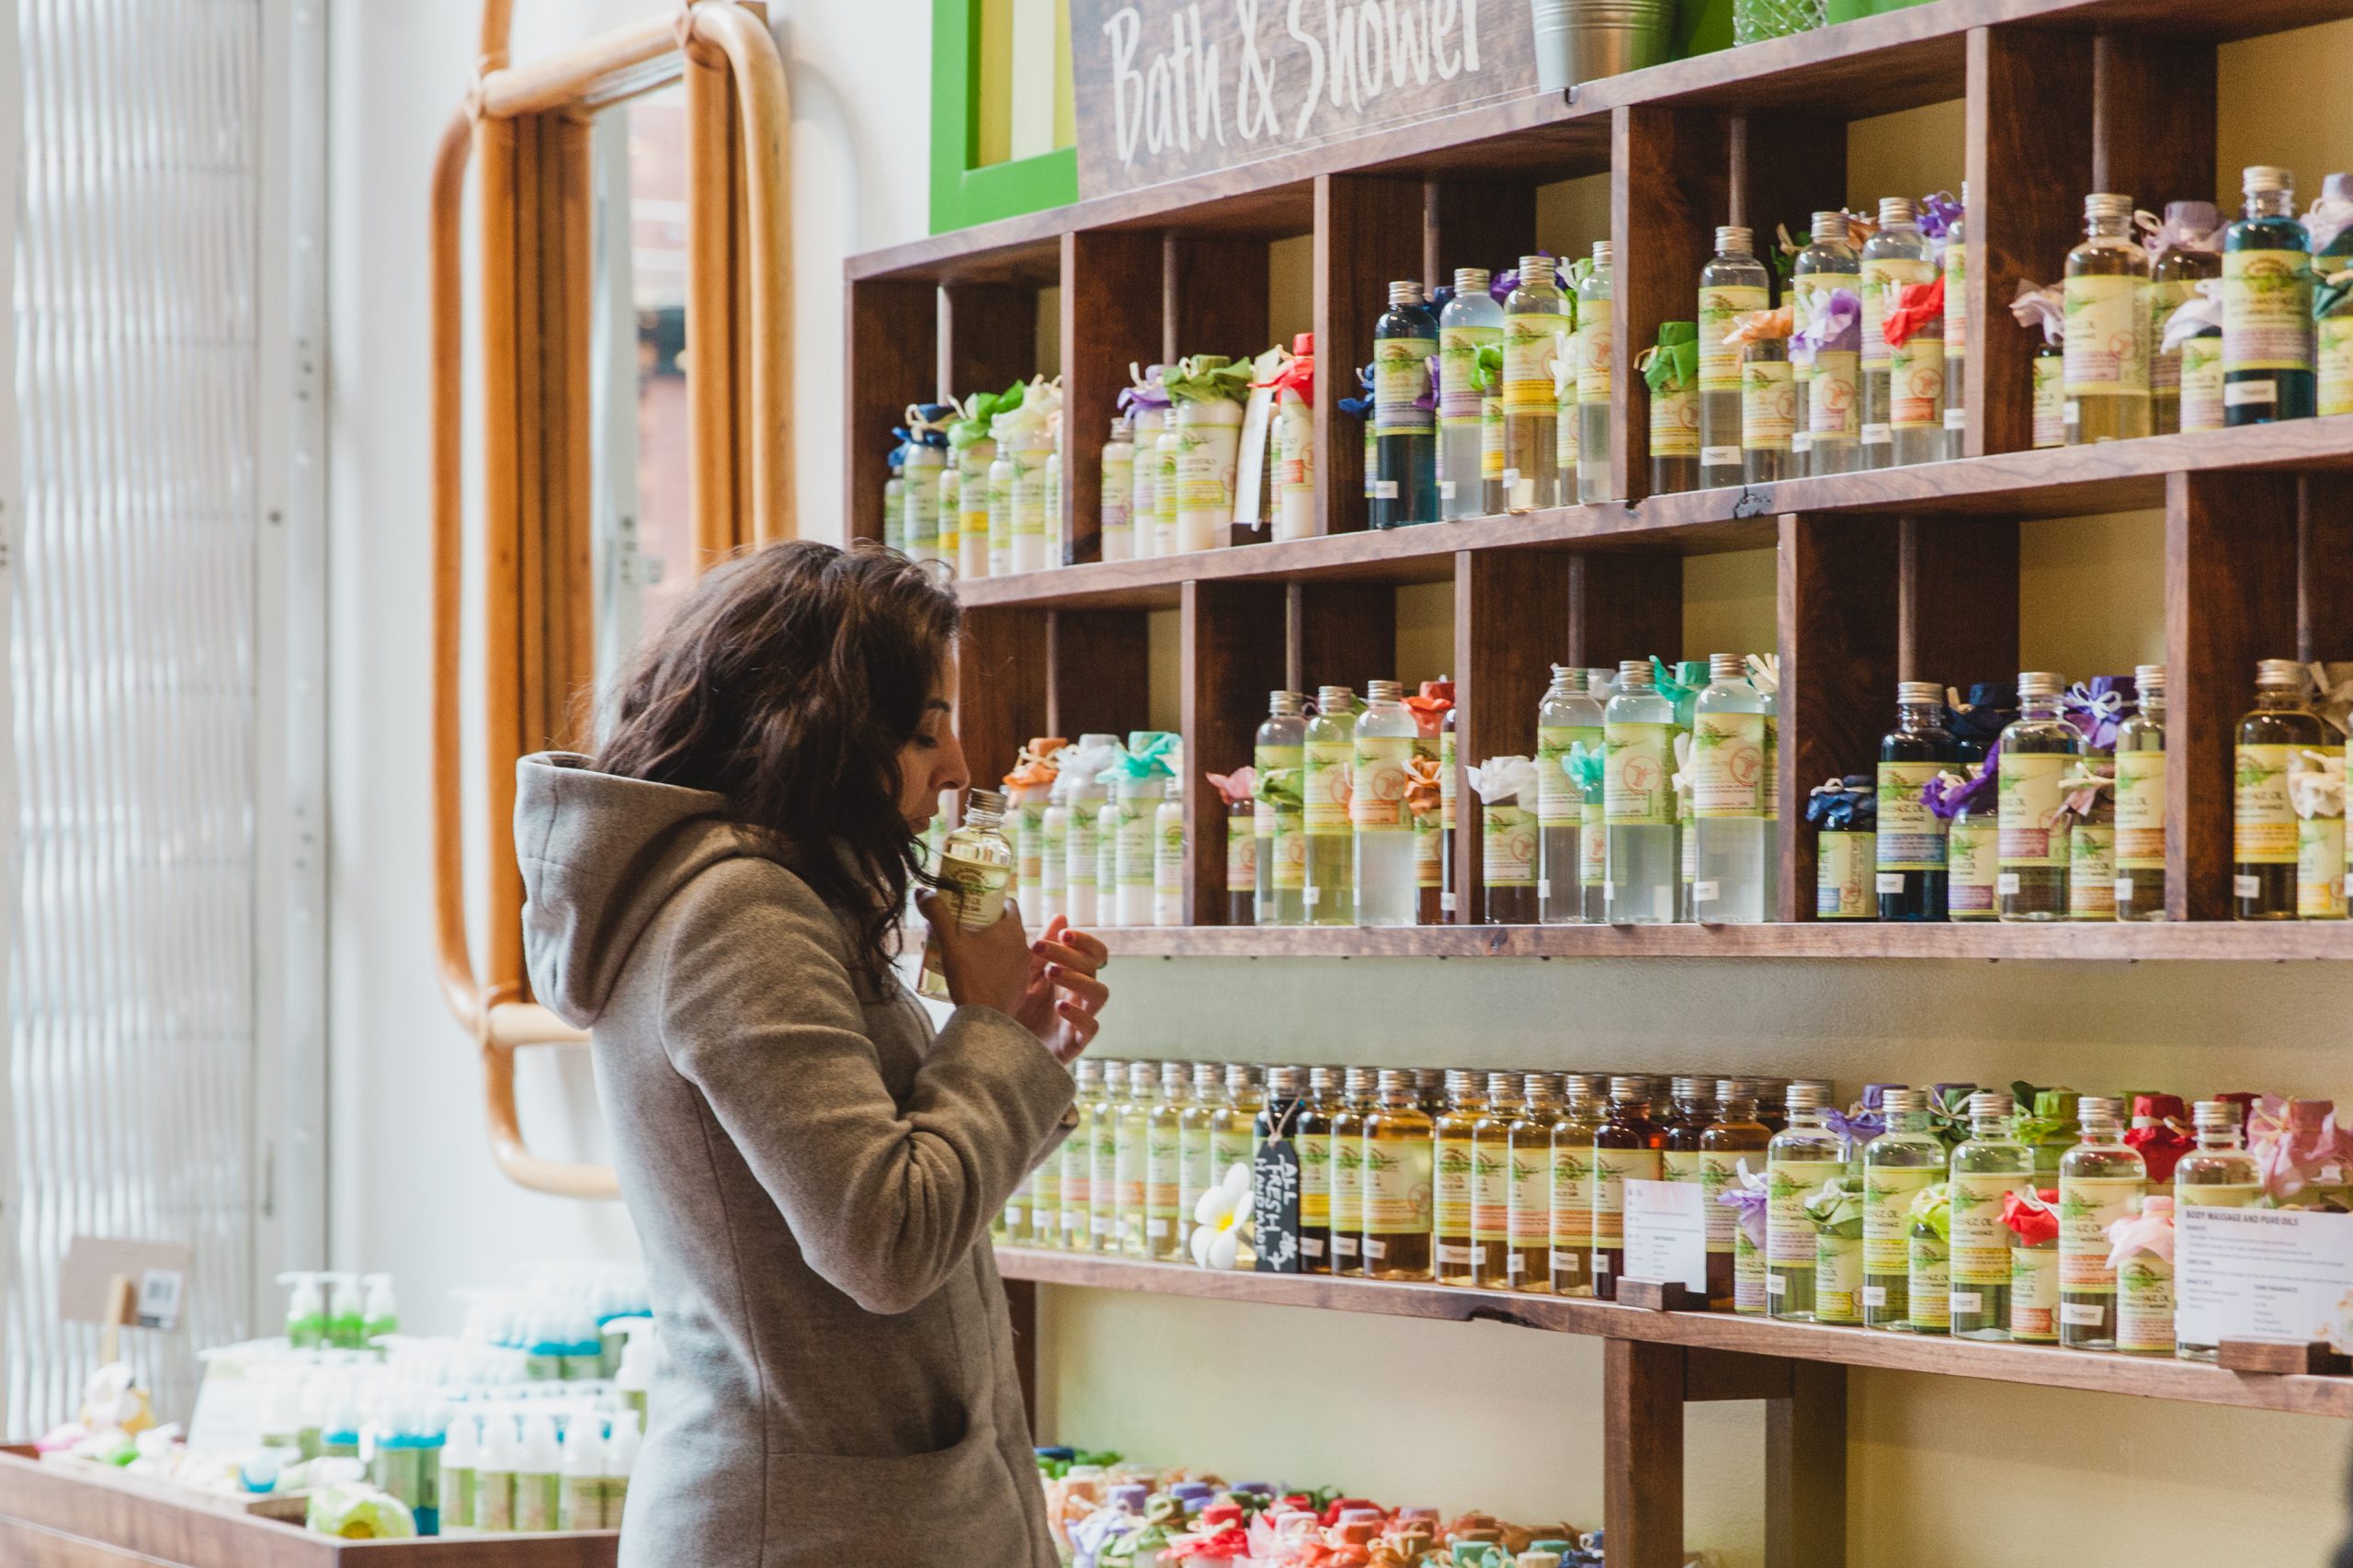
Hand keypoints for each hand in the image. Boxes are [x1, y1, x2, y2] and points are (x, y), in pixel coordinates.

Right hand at [915, 890, 1032, 1018]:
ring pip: (1008, 947)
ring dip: (991, 944)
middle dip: (986, 923)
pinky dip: (996, 964)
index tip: (974, 903)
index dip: (991, 900)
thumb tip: (921, 891)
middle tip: (963, 925)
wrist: (985, 1020)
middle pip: (1006, 925)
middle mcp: (1024, 946)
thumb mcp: (950, 942)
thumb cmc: (970, 977)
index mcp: (1012, 930)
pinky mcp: (1020, 986)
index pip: (1008, 903)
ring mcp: (1024, 968)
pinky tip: (977, 970)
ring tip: (967, 948)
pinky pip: (1009, 967)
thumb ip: (937, 914)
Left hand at [1011, 915, 1108, 1063]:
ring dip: (1078, 978)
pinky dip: (1078, 1014)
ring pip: (1100, 994)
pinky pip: (1091, 1027)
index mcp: (1072, 976)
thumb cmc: (1014, 1009)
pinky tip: (1059, 1006)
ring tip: (1050, 973)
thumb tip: (1061, 915)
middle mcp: (1080, 995)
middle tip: (1039, 948)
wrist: (998, 1048)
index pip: (1095, 954)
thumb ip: (1043, 948)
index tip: (1064, 934)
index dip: (1086, 941)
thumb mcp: (1024, 974)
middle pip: (1093, 968)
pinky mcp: (1074, 1043)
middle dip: (1069, 954)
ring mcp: (1079, 1019)